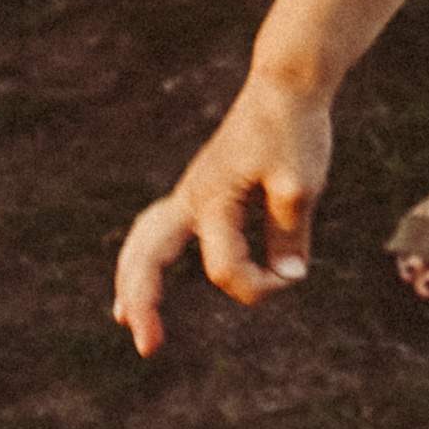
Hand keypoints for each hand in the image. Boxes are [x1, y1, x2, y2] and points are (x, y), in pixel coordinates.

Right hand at [112, 69, 332, 357]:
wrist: (286, 83)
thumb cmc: (294, 129)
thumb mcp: (302, 184)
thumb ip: (290, 235)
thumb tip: (289, 276)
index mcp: (213, 200)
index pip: (226, 268)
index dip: (261, 284)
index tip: (294, 274)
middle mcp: (192, 199)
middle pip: (146, 255)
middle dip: (144, 301)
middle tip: (148, 346)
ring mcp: (192, 193)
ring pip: (144, 240)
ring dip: (133, 279)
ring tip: (127, 318)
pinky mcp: (202, 189)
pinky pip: (160, 228)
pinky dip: (146, 255)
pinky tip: (149, 275)